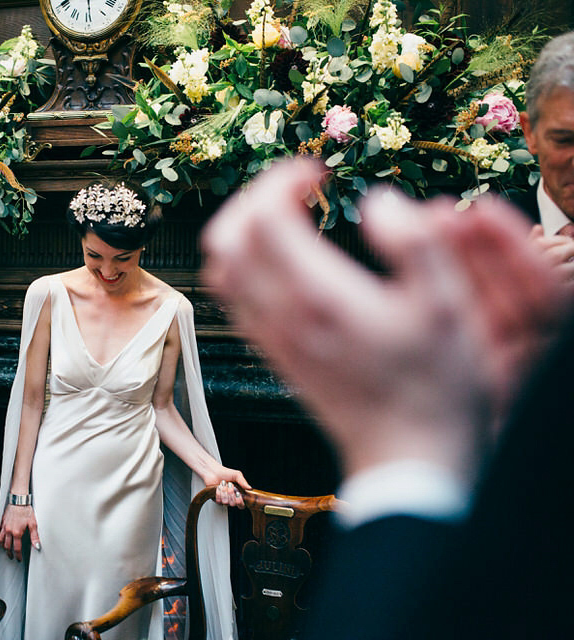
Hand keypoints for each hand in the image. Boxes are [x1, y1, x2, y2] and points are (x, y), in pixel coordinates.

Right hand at [0, 504, 39, 561]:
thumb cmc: (26, 510)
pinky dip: (0, 537)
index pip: (16, 548)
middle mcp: (9, 531)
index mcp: (17, 532)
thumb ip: (34, 537)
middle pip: (7, 546)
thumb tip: (37, 546)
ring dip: (3, 546)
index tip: (19, 558)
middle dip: (9, 553)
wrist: (18, 500)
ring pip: (1, 540)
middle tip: (12, 556)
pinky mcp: (2, 522)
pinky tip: (2, 538)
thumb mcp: (33, 524)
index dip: (18, 555)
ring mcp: (4, 526)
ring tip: (6, 549)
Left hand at [201, 158, 565, 480]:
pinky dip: (245, 265)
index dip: (282, 180)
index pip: (262, 217)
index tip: (319, 173)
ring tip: (287, 217)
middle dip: (252, 197)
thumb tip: (377, 200)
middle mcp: (281, 317)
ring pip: (221, 270)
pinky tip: (286, 262)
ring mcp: (271, 339)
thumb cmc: (436, 385)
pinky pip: (234, 299)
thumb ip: (415, 244)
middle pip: (225, 238)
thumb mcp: (446, 307)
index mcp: (318, 298)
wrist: (408, 456)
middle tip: (295, 189)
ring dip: (243, 231)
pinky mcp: (274, 355)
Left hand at [202, 466, 250, 507]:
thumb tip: (249, 488)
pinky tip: (218, 487)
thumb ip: (243, 481)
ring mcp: (224, 499)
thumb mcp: (236, 475)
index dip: (240, 501)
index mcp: (238, 494)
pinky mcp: (216, 499)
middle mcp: (231, 498)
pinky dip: (218, 492)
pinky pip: (218, 501)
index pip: (241, 505)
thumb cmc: (225, 473)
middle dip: (231, 493)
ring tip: (223, 484)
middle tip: (229, 484)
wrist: (213, 471)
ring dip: (224, 491)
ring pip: (225, 502)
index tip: (237, 493)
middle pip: (233, 504)